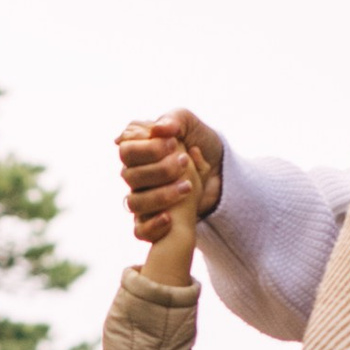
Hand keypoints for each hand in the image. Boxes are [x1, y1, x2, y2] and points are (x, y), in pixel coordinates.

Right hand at [118, 123, 198, 285]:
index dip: (147, 148)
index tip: (174, 143)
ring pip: (134, 203)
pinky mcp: (153, 221)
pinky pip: (140, 230)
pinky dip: (153, 226)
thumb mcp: (190, 124)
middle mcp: (137, 174)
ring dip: (160, 195)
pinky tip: (170, 218)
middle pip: (129, 175)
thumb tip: (158, 130)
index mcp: (139, 149)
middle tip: (184, 162)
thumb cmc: (201, 143)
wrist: (223, 172)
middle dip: (158, 170)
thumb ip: (174, 119)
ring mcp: (144, 198)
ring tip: (188, 186)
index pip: (126, 149)